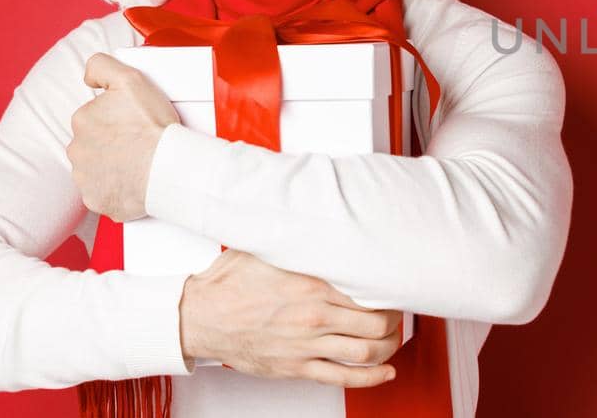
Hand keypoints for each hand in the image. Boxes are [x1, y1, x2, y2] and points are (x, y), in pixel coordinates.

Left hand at [69, 53, 179, 221]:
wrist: (170, 170)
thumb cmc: (153, 128)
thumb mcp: (130, 80)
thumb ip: (101, 66)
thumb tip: (88, 76)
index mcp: (82, 120)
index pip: (95, 118)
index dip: (117, 119)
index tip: (136, 124)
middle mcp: (77, 150)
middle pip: (94, 144)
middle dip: (113, 144)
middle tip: (141, 144)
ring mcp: (85, 178)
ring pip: (97, 169)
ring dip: (115, 167)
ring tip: (142, 164)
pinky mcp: (96, 201)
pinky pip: (104, 194)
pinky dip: (118, 190)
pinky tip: (137, 182)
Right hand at [180, 249, 402, 387]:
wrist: (199, 317)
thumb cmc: (230, 283)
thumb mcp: (268, 249)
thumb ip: (301, 241)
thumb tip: (324, 219)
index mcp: (312, 285)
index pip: (370, 290)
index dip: (390, 290)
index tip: (395, 286)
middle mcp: (313, 316)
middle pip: (376, 322)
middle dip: (394, 319)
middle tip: (397, 312)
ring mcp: (306, 345)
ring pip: (366, 352)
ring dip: (389, 347)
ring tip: (393, 338)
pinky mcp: (296, 367)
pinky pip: (343, 377)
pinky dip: (371, 377)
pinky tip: (385, 372)